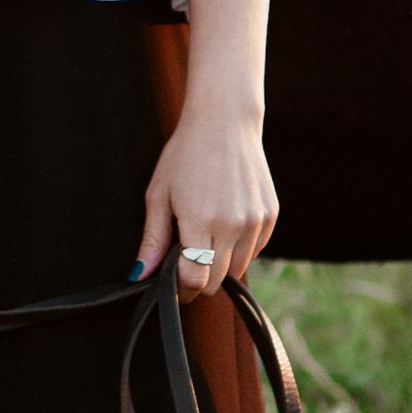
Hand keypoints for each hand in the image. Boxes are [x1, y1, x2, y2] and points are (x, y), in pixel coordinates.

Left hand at [137, 93, 277, 304]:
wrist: (224, 123)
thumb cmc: (185, 156)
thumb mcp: (159, 195)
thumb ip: (153, 240)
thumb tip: (141, 275)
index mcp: (200, 220)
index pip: (196, 279)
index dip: (183, 289)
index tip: (176, 284)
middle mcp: (232, 224)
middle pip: (217, 279)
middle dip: (200, 278)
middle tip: (186, 258)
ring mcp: (255, 220)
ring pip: (238, 267)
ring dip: (220, 263)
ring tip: (205, 234)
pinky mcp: (270, 215)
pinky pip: (254, 249)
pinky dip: (239, 247)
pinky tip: (225, 222)